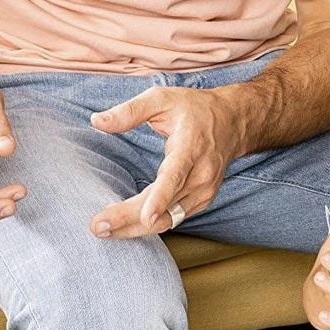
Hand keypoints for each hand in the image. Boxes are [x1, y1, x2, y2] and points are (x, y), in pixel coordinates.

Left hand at [87, 86, 243, 238]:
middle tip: (98, 227)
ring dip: (135, 229)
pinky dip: (148, 227)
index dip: (160, 198)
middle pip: (165, 206)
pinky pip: (173, 220)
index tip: (145, 217)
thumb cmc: (193, 108)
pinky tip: (124, 228)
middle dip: (130, 220)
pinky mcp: (201, 201)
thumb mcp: (160, 99)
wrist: (232, 121)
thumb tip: (96, 121)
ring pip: (168, 219)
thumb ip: (129, 111)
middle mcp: (201, 174)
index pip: (175, 176)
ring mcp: (204, 191)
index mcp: (190, 147)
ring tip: (103, 231)